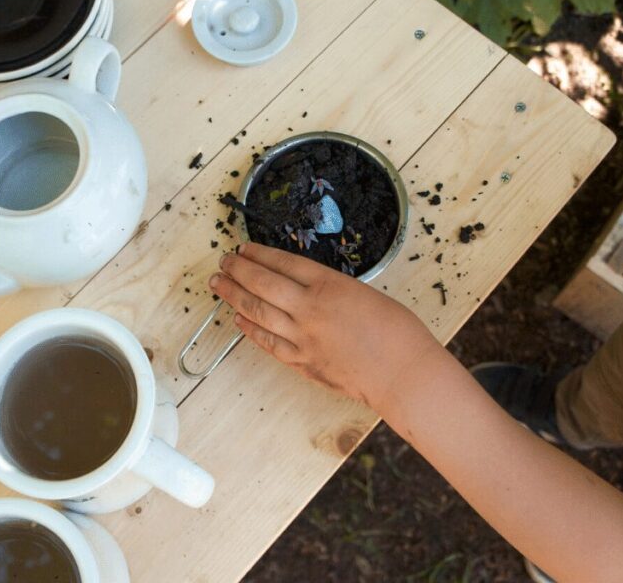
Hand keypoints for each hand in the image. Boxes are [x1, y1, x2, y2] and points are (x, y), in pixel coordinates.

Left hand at [208, 242, 441, 412]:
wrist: (403, 374)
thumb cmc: (397, 332)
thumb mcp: (364, 293)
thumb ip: (333, 290)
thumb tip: (310, 290)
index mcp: (329, 285)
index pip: (283, 263)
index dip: (259, 254)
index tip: (244, 249)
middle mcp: (309, 309)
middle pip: (262, 283)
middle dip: (238, 270)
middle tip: (223, 262)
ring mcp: (302, 338)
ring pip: (257, 311)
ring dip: (234, 296)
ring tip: (219, 285)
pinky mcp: (302, 363)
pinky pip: (268, 342)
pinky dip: (250, 329)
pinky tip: (239, 319)